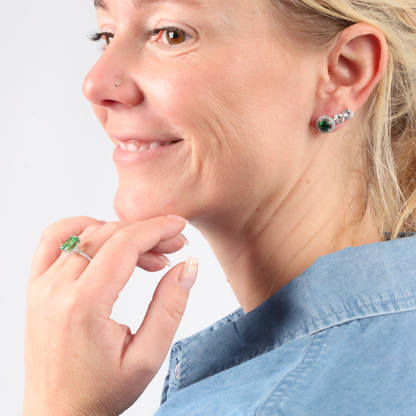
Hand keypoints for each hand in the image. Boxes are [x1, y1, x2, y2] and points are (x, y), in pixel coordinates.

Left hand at [22, 216, 197, 415]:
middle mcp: (56, 289)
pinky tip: (105, 240)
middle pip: (108, 234)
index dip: (157, 229)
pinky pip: (54, 239)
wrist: (57, 414)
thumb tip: (188, 266)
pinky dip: (83, 229)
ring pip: (86, 233)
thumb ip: (170, 307)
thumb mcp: (148, 358)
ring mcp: (41, 285)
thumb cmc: (100, 392)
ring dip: (121, 233)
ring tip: (147, 254)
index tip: (180, 226)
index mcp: (84, 305)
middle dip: (147, 231)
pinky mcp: (36, 287)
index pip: (125, 244)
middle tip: (174, 245)